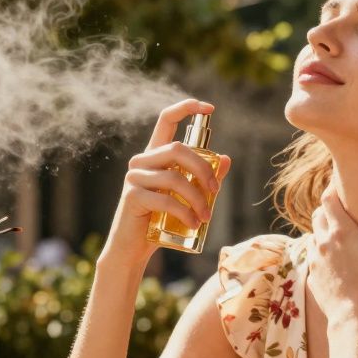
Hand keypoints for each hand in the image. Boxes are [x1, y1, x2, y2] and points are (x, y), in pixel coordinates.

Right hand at [99, 99, 232, 269]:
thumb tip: (225, 159)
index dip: (186, 108)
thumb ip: (203, 178)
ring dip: (197, 198)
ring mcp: (134, 178)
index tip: (210, 107)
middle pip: (177, 149)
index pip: (166, 120)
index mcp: (154, 155)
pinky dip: (185, 212)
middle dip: (203, 169)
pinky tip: (194, 224)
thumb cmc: (160, 221)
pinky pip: (166, 199)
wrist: (134, 249)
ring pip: (174, 177)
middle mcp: (141, 161)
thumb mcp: (186, 197)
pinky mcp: (132, 197)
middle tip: (215, 191)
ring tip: (206, 216)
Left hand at [308, 188, 357, 324]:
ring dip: (323, 232)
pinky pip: (313, 258)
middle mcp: (322, 241)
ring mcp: (315, 259)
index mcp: (341, 232)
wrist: (353, 318)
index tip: (341, 189)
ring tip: (338, 237)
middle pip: (318, 215)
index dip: (332, 191)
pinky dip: (321, 254)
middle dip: (327, 210)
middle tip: (342, 212)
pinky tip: (334, 263)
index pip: (328, 200)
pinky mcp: (312, 276)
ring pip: (313, 236)